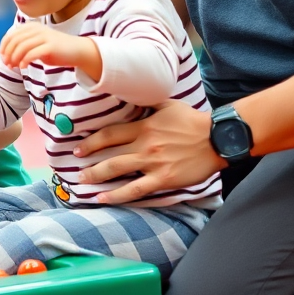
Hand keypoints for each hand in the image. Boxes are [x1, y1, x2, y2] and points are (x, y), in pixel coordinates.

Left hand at [0, 22, 95, 73]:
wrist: (77, 50)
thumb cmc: (55, 49)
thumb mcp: (36, 44)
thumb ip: (23, 47)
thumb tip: (7, 58)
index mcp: (31, 27)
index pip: (11, 35)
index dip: (4, 47)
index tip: (3, 58)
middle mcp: (37, 29)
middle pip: (15, 41)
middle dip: (8, 54)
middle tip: (7, 64)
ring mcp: (44, 37)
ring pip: (22, 46)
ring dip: (15, 58)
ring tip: (14, 66)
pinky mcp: (50, 46)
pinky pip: (32, 53)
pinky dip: (24, 60)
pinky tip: (23, 66)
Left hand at [73, 100, 223, 204]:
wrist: (218, 138)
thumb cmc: (193, 120)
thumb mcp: (167, 104)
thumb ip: (147, 103)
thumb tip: (131, 96)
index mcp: (144, 126)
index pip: (110, 134)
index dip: (92, 142)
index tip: (78, 147)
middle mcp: (144, 145)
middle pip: (109, 154)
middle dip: (89, 161)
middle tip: (75, 167)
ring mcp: (153, 163)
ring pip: (117, 170)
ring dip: (97, 177)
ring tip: (83, 182)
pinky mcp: (163, 179)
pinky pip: (135, 189)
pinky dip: (117, 195)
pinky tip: (103, 198)